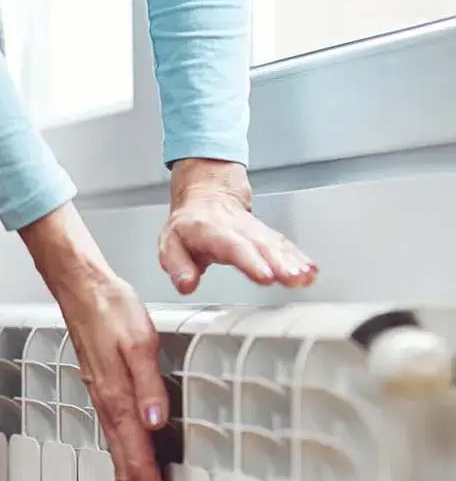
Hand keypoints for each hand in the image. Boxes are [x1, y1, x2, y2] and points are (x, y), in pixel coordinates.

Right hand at [20, 203, 176, 480]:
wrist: (81, 290)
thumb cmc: (111, 310)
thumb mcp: (139, 342)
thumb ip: (150, 385)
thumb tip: (155, 424)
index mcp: (119, 402)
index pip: (140, 464)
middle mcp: (109, 410)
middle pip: (128, 475)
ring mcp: (104, 406)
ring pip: (120, 464)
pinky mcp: (105, 397)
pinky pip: (115, 446)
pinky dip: (122, 472)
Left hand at [159, 159, 316, 293]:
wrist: (207, 196)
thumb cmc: (188, 226)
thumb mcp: (169, 244)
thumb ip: (177, 266)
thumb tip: (186, 284)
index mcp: (211, 230)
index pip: (233, 247)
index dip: (251, 261)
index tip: (265, 276)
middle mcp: (237, 228)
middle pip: (261, 245)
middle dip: (280, 263)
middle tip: (293, 278)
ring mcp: (254, 230)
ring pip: (276, 244)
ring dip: (293, 261)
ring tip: (305, 277)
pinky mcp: (265, 234)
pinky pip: (284, 245)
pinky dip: (299, 257)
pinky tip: (310, 271)